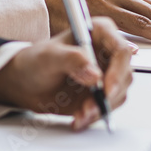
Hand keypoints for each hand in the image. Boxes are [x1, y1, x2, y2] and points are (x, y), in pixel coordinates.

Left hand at [0, 16, 132, 130]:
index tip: (106, 89)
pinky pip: (108, 107)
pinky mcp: (101, 93)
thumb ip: (71, 59)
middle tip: (89, 107)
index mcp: (98, 33)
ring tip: (80, 112)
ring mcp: (105, 73)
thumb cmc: (35, 61)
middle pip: (125, 74)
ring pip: (119, 94)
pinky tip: (78, 117)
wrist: (25, 83)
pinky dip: (94, 116)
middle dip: (109, 95)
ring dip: (100, 108)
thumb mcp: (49, 56)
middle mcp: (106, 52)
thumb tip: (95, 73)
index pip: (122, 50)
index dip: (118, 70)